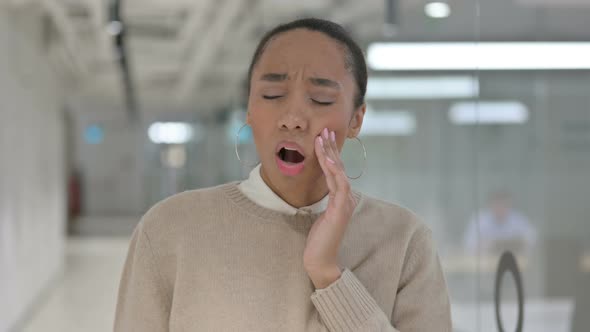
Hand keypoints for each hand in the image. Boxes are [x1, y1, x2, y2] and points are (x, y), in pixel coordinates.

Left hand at [303, 127, 357, 288]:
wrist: (320, 260)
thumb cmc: (317, 240)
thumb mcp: (318, 215)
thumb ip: (322, 200)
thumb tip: (316, 187)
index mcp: (341, 198)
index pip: (336, 171)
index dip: (331, 153)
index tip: (323, 137)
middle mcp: (346, 198)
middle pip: (339, 167)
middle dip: (331, 148)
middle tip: (324, 130)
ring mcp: (345, 203)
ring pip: (339, 172)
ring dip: (330, 154)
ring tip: (322, 139)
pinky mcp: (341, 210)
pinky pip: (339, 185)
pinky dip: (334, 171)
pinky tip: (328, 160)